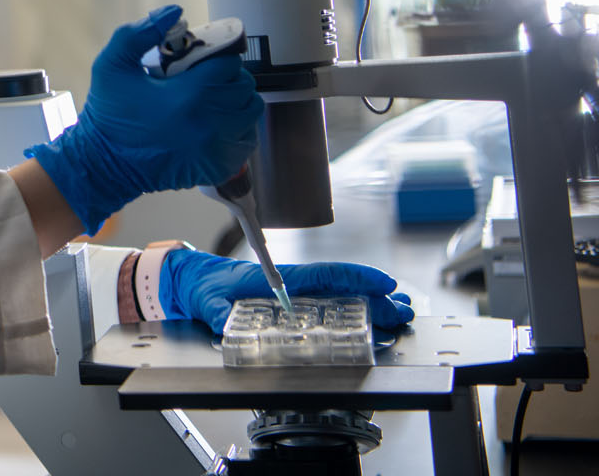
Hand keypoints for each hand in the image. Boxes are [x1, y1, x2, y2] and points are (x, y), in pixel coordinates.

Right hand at [25, 6, 262, 233]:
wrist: (105, 164)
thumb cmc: (110, 114)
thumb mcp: (112, 65)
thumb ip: (140, 33)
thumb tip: (176, 12)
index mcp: (187, 95)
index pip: (227, 64)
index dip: (217, 57)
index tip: (201, 59)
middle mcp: (209, 123)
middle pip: (243, 86)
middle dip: (227, 76)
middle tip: (206, 77)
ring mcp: (216, 148)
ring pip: (250, 111)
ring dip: (236, 100)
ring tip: (214, 98)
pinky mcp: (218, 166)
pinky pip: (246, 139)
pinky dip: (238, 127)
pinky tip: (216, 123)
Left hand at [159, 249, 415, 333]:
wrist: (194, 282)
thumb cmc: (205, 285)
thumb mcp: (207, 298)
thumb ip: (214, 310)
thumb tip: (221, 320)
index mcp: (280, 278)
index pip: (325, 275)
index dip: (356, 278)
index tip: (383, 284)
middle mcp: (295, 286)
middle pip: (343, 290)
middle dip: (376, 299)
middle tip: (404, 311)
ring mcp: (298, 297)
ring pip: (343, 299)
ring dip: (372, 307)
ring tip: (400, 316)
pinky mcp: (295, 308)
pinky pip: (332, 308)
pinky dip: (357, 313)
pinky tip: (376, 323)